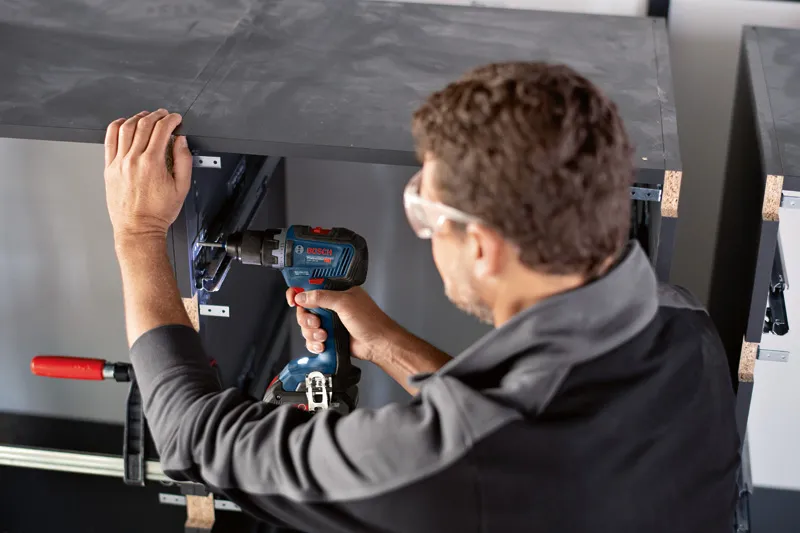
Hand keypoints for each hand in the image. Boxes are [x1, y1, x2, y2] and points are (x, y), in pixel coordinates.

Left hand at [104, 109, 192, 242]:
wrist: (138, 228)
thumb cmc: (158, 212)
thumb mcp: (181, 188)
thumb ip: (183, 161)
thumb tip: (181, 142)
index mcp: (153, 163)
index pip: (162, 130)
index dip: (171, 120)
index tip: (176, 119)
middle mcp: (133, 160)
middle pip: (144, 125)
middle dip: (157, 116)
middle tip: (164, 116)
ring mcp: (119, 163)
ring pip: (125, 128)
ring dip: (138, 118)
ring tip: (146, 117)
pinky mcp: (109, 167)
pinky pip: (109, 139)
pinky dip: (116, 127)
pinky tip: (123, 123)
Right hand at [286, 286, 398, 362]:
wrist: (378, 344)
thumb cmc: (369, 320)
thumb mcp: (344, 303)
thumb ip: (322, 297)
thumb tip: (302, 296)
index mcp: (336, 291)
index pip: (311, 286)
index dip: (298, 292)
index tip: (293, 301)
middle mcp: (331, 305)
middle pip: (304, 309)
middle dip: (306, 318)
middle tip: (316, 322)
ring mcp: (329, 321)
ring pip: (306, 326)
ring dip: (312, 333)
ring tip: (324, 336)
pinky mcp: (329, 336)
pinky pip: (312, 340)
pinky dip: (314, 344)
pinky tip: (323, 345)